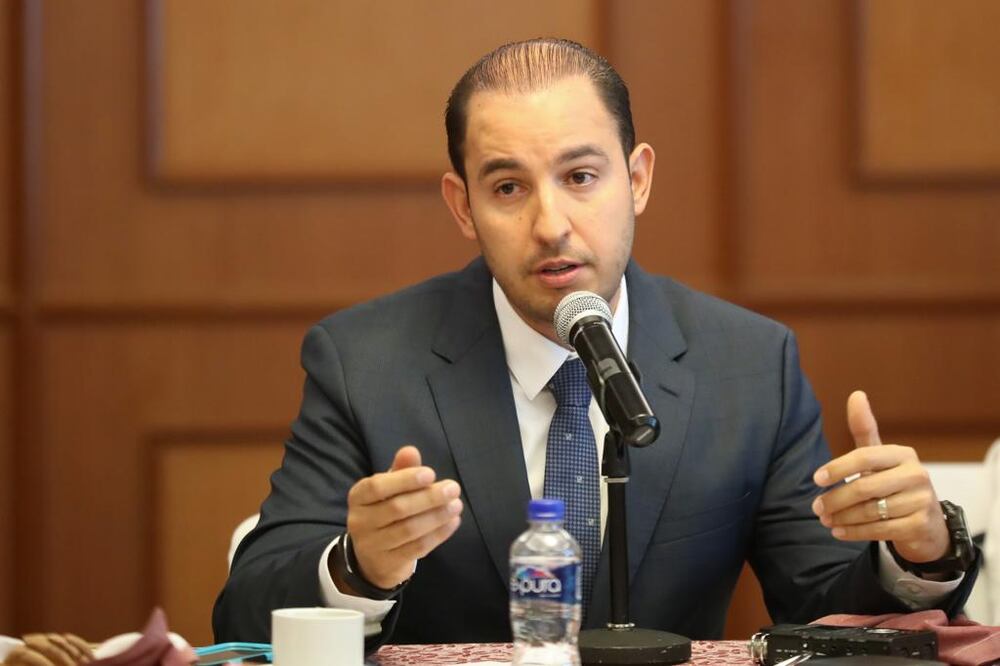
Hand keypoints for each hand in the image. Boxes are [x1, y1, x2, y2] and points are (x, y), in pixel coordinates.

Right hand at [337, 446, 462, 590]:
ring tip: (456, 505)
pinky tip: (453, 522)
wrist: (371, 558)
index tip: (431, 473)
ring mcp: (373, 545)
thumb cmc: (383, 512)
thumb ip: (400, 470)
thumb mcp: (388, 489)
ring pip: (409, 530)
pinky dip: (438, 534)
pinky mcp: (389, 563)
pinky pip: (417, 548)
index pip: (377, 487)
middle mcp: (360, 521)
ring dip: (437, 516)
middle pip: (397, 508)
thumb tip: (410, 450)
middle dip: (428, 497)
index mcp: (358, 497)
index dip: (405, 480)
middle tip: (453, 488)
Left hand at [811, 390, 949, 563]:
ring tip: (825, 520)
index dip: (837, 468)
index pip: (864, 457)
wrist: (926, 521)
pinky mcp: (920, 525)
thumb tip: (856, 394)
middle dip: (835, 499)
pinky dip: (854, 532)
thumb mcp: (879, 456)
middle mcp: (916, 475)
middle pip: (864, 488)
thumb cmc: (893, 482)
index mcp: (903, 454)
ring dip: (842, 518)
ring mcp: (921, 500)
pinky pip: (880, 530)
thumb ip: (864, 429)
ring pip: (870, 511)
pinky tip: (839, 532)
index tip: (816, 479)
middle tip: (816, 507)